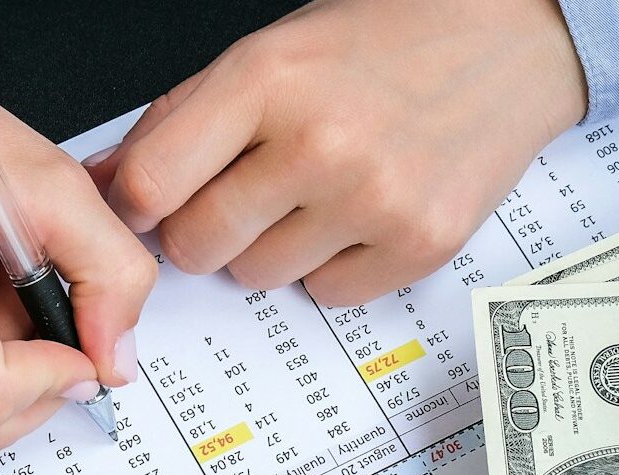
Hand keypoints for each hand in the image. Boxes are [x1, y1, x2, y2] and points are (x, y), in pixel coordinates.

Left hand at [95, 0, 584, 305]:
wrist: (509, 36)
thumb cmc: (384, 37)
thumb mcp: (271, 50)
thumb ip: (185, 118)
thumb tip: (110, 182)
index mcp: (267, 81)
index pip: (151, 186)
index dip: (138, 204)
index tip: (151, 205)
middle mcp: (319, 143)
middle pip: (197, 246)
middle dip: (203, 229)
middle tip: (240, 195)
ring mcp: (372, 200)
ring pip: (258, 277)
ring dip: (270, 247)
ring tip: (314, 191)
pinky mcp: (418, 244)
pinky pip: (326, 295)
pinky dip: (330, 265)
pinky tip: (357, 212)